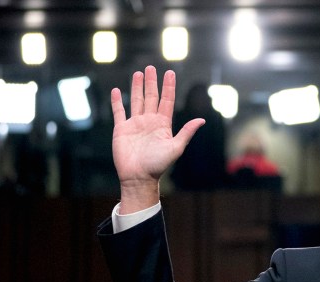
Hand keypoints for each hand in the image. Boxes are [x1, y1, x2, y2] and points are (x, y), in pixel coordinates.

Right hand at [110, 65, 204, 211]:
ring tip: (139, 73)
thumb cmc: (158, 165)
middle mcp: (149, 121)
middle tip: (151, 67)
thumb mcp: (175, 147)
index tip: (170, 73)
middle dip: (152, 82)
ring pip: (137, 101)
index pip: (166, 101)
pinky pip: (119, 112)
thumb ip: (186, 132)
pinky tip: (117, 91)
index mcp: (163, 124)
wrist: (139, 177)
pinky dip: (117, 101)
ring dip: (137, 87)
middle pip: (151, 97)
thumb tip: (202, 120)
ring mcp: (135, 124)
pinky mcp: (121, 129)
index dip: (168, 87)